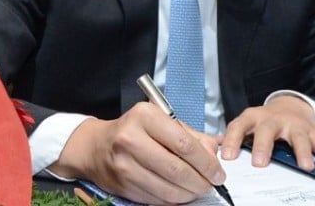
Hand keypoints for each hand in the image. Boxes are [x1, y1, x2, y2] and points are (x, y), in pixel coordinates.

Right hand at [52, 102, 223, 203]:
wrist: (96, 146)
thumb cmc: (135, 130)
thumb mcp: (162, 121)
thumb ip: (192, 136)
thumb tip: (214, 155)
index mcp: (144, 116)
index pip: (184, 144)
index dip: (207, 163)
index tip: (218, 173)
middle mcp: (130, 138)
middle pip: (178, 169)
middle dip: (201, 182)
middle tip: (209, 185)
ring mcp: (124, 163)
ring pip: (169, 189)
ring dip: (190, 194)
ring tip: (195, 189)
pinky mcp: (123, 184)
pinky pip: (158, 199)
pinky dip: (174, 200)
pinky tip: (178, 192)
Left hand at [220, 95, 314, 170]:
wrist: (290, 107)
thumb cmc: (264, 122)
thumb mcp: (248, 125)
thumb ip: (235, 137)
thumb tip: (215, 150)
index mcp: (251, 117)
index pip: (238, 127)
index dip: (231, 141)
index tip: (228, 157)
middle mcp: (272, 119)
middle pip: (266, 130)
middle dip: (262, 147)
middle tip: (259, 163)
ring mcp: (293, 124)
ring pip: (297, 137)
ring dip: (300, 151)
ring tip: (303, 165)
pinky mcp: (311, 131)